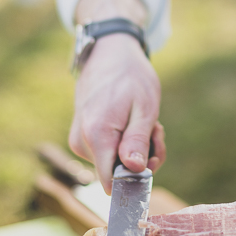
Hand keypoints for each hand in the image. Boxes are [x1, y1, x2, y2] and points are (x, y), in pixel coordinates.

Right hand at [69, 33, 165, 191]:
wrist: (109, 53)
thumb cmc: (131, 77)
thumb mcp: (145, 108)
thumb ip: (137, 141)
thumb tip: (134, 171)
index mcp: (97, 135)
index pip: (111, 182)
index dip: (137, 178)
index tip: (153, 157)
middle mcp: (82, 142)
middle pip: (117, 173)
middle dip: (143, 159)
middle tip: (156, 132)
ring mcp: (79, 140)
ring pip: (114, 164)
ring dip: (136, 149)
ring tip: (146, 123)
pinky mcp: (82, 138)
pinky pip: (107, 153)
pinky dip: (125, 143)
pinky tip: (133, 123)